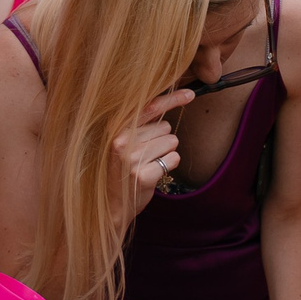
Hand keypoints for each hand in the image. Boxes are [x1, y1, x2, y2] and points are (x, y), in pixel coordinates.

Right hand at [115, 90, 194, 210]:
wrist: (111, 205)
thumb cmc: (122, 170)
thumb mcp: (123, 143)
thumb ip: (139, 124)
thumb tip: (166, 102)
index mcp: (116, 130)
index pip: (149, 108)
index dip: (171, 99)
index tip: (190, 94)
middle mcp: (121, 141)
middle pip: (165, 127)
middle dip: (162, 140)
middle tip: (144, 155)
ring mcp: (132, 159)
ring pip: (172, 142)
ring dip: (165, 154)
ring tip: (147, 164)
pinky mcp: (143, 175)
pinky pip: (173, 159)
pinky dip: (168, 166)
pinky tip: (152, 174)